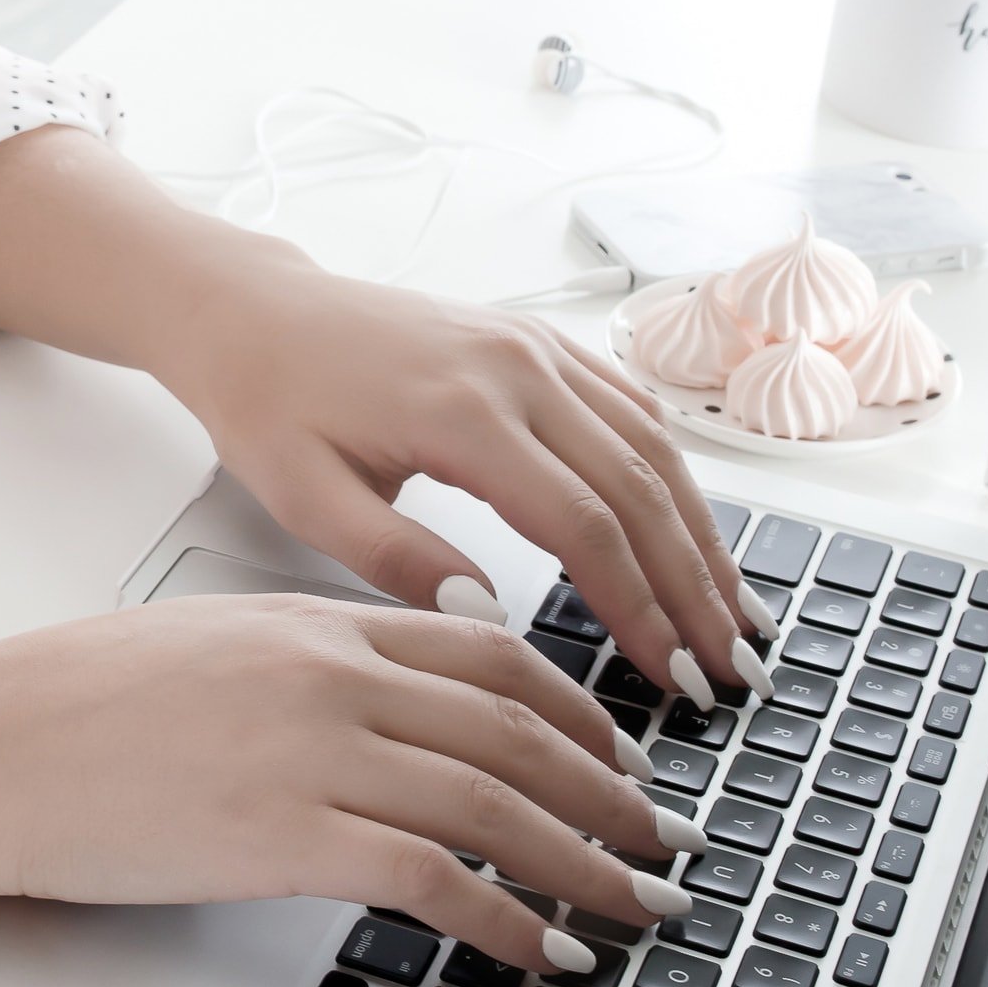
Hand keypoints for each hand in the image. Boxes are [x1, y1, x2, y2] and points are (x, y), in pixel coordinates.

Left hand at [0, 123, 772, 700]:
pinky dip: (674, 476)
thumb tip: (487, 616)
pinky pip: (632, 409)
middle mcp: (517, 369)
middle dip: (693, 584)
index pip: (583, 524)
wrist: (254, 312)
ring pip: (653, 446)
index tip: (672, 674)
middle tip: (730, 664)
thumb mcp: (305, 499)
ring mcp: (537, 347)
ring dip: (701, 532)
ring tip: (733, 612)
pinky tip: (694, 530)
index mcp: (463, 412)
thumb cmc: (269, 403)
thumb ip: (395, 559)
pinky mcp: (539, 342)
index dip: (639, 606)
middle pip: (640, 488)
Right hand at [0, 593, 707, 974]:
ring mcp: (318, 757)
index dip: (579, 711)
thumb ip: (306, 664)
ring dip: (587, 863)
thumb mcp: (210, 645)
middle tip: (668, 841)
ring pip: (499, 807)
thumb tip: (377, 706)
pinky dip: (505, 919)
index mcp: (320, 624)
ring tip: (638, 906)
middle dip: (614, 793)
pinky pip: (434, 881)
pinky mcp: (289, 838)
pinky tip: (543, 950)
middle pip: (522, 732)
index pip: (495, 655)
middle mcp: (337, 679)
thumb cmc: (71, 703)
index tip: (622, 755)